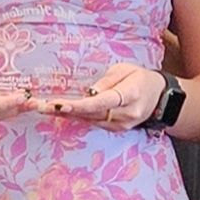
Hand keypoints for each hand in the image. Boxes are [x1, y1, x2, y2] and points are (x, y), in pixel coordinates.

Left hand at [27, 63, 164, 128]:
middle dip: (64, 110)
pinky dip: (76, 117)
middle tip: (40, 106)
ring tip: (43, 108)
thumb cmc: (140, 78)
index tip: (61, 105)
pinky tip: (59, 112)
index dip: (80, 106)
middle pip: (90, 114)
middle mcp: (125, 114)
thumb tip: (88, 92)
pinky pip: (92, 122)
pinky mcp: (116, 130)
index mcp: (130, 95)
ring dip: (65, 115)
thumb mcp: (125, 70)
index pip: (101, 102)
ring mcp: (121, 125)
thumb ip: (106, 81)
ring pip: (89, 120)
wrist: (159, 97)